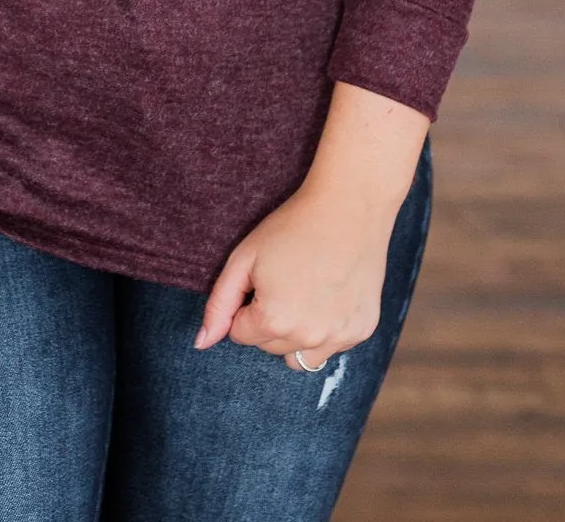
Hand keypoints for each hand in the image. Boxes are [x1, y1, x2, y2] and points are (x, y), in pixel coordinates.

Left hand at [193, 183, 396, 369]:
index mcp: (274, 320)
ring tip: (305, 294)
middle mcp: (309, 338)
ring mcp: (340, 337)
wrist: (348, 207)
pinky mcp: (362, 330)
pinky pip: (332, 346)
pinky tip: (330, 294)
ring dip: (296, 335)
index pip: (241, 334)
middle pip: (269, 347)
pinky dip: (326, 329)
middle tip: (284, 280)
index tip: (262, 278)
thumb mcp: (244, 258)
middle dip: (268, 320)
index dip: (245, 304)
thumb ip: (219, 305)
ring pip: (300, 357)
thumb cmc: (291, 228)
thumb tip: (202, 343)